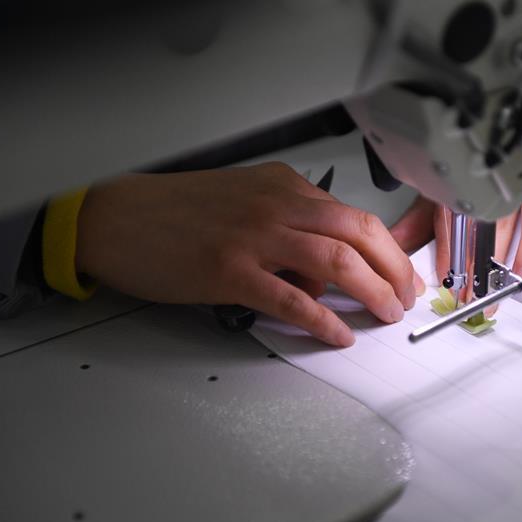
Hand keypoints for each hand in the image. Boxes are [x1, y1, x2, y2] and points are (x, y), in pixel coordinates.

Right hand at [76, 162, 422, 346]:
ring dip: (371, 292)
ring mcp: (254, 237)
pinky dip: (322, 319)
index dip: (388, 250)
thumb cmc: (176, 212)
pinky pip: (291, 299)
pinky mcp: (230, 271)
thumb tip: (324, 272)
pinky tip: (337, 335)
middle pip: (359, 234)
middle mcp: (276, 205)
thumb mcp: (244, 202)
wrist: (116, 217)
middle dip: (393, 270)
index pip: (354, 216)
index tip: (401, 274)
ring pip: (335, 261)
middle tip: (405, 298)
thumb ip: (290, 227)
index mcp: (283, 186)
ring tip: (385, 315)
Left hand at [390, 142, 521, 301]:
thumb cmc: (483, 151)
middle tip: (486, 293)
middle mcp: (511, 159)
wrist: (517, 106)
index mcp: (474, 163)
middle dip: (492, 260)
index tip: (452, 282)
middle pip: (501, 213)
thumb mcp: (448, 179)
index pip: (460, 210)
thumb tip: (396, 243)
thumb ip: (422, 216)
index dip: (455, 250)